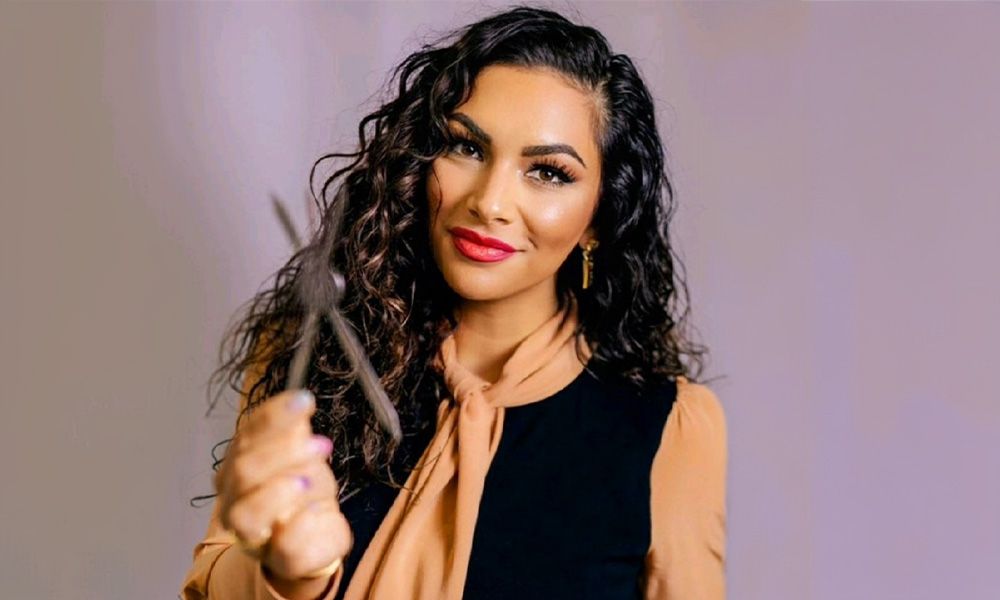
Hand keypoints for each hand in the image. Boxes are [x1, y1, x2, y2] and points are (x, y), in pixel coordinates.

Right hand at [214, 389, 353, 583]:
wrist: (312, 534)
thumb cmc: (300, 487)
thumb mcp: (300, 451)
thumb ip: (294, 428)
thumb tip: (299, 402)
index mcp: (237, 464)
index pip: (246, 435)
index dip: (274, 416)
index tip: (305, 401)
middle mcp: (234, 499)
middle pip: (243, 471)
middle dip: (283, 452)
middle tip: (321, 444)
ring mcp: (253, 533)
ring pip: (246, 514)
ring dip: (280, 490)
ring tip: (310, 480)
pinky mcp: (281, 558)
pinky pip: (283, 544)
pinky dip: (302, 523)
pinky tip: (317, 510)